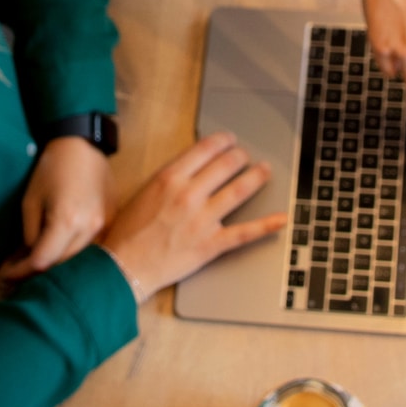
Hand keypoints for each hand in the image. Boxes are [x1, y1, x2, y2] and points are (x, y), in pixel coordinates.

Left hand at [0, 136, 113, 278]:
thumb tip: (27, 258)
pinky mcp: (111, 221)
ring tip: (38, 260)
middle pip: (62, 264)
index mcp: (66, 221)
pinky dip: (73, 250)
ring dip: (58, 262)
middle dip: (38, 270)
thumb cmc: (51, 168)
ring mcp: (104, 226)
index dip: (21, 272)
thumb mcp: (30, 201)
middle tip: (19, 270)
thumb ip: (29, 234)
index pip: (42, 261)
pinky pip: (91, 245)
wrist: (82, 144)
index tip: (6, 275)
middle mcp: (89, 228)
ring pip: (78, 258)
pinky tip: (60, 246)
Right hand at [98, 132, 287, 301]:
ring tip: (264, 171)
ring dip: (256, 178)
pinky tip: (281, 218)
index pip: (205, 149)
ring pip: (239, 191)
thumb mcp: (144, 192)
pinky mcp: (211, 244)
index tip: (230, 140)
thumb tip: (190, 167)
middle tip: (246, 156)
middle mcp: (189, 194)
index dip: (224, 141)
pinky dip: (266, 225)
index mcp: (170, 178)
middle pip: (226, 165)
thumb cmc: (128, 232)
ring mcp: (203, 220)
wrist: (124, 266)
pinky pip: (244, 232)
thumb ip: (169, 178)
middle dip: (240, 157)